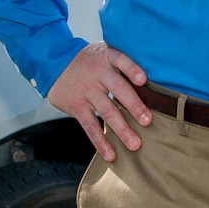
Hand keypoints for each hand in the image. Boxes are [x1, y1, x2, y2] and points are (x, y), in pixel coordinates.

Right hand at [48, 43, 152, 161]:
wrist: (54, 63)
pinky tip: (111, 154)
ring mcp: (86, 91)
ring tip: (135, 144)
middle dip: (134, 106)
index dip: (132, 69)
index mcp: (107, 57)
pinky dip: (100, 142)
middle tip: (148, 121)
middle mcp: (97, 73)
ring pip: (106, 111)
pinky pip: (90, 126)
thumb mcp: (104, 52)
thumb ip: (124, 64)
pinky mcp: (76, 107)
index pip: (121, 60)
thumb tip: (154, 83)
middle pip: (118, 89)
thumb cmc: (90, 61)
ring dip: (122, 129)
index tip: (143, 79)